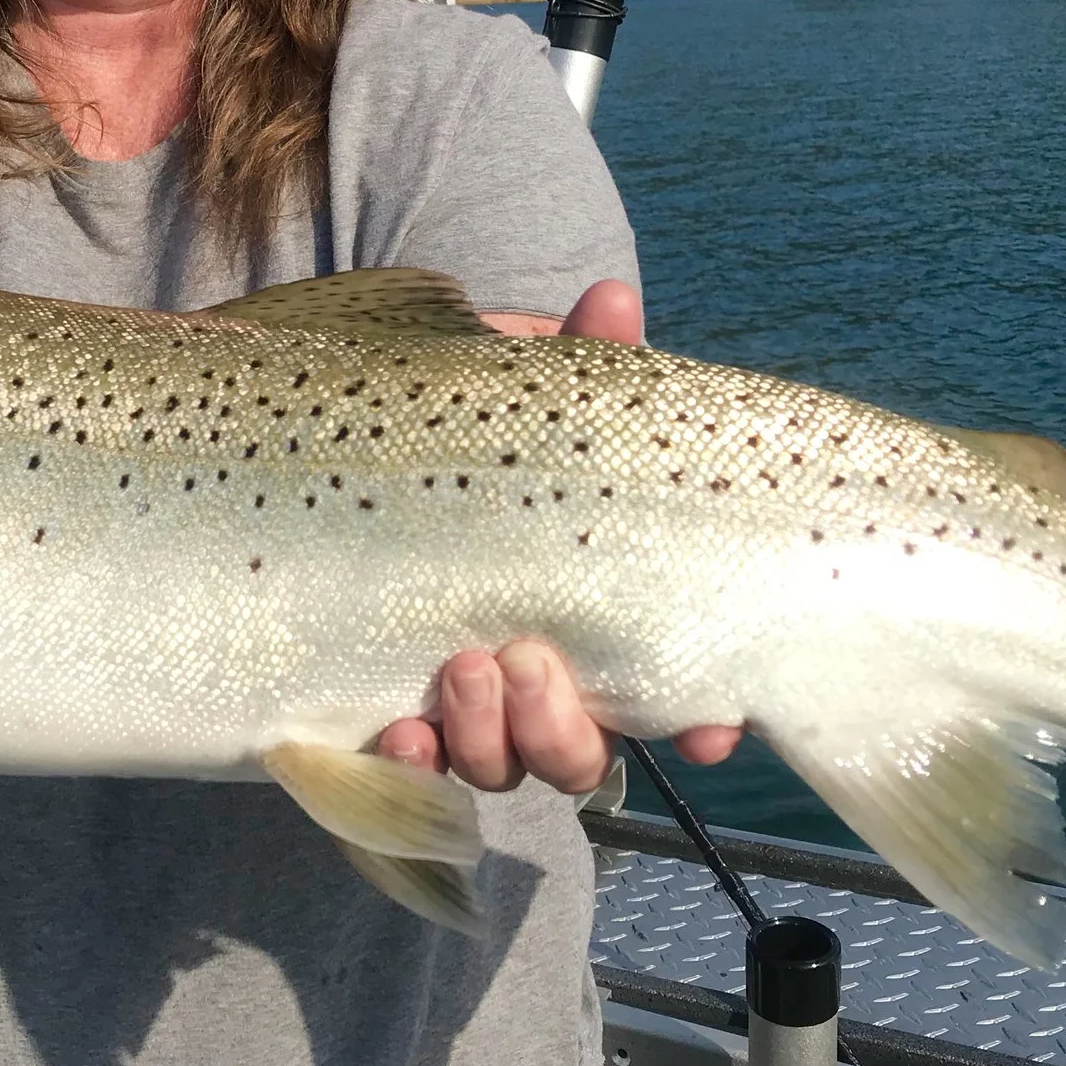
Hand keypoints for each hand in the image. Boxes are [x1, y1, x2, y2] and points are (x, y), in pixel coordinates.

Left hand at [379, 279, 744, 793]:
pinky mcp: (394, 705)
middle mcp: (544, 680)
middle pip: (579, 754)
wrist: (355, 446)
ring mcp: (469, 705)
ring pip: (499, 767)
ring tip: (462, 667)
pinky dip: (408, 758)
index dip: (704, 725)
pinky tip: (393, 728)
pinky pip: (409, 767)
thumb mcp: (530, 395)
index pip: (677, 696)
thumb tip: (609, 298)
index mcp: (602, 617)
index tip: (710, 726)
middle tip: (528, 656)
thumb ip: (580, 358)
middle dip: (563, 725)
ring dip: (487, 736)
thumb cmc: (479, 425)